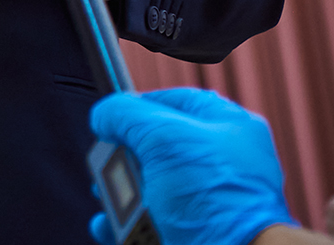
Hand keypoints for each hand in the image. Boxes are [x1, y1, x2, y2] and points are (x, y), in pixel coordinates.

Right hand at [87, 88, 296, 244]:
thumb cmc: (216, 200)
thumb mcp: (162, 137)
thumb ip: (125, 114)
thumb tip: (104, 116)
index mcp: (229, 127)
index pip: (175, 101)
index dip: (138, 107)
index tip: (112, 120)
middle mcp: (223, 163)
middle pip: (157, 149)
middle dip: (124, 159)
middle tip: (109, 165)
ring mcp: (211, 201)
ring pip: (152, 188)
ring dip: (121, 194)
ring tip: (111, 202)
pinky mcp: (198, 232)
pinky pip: (153, 222)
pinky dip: (127, 224)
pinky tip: (110, 225)